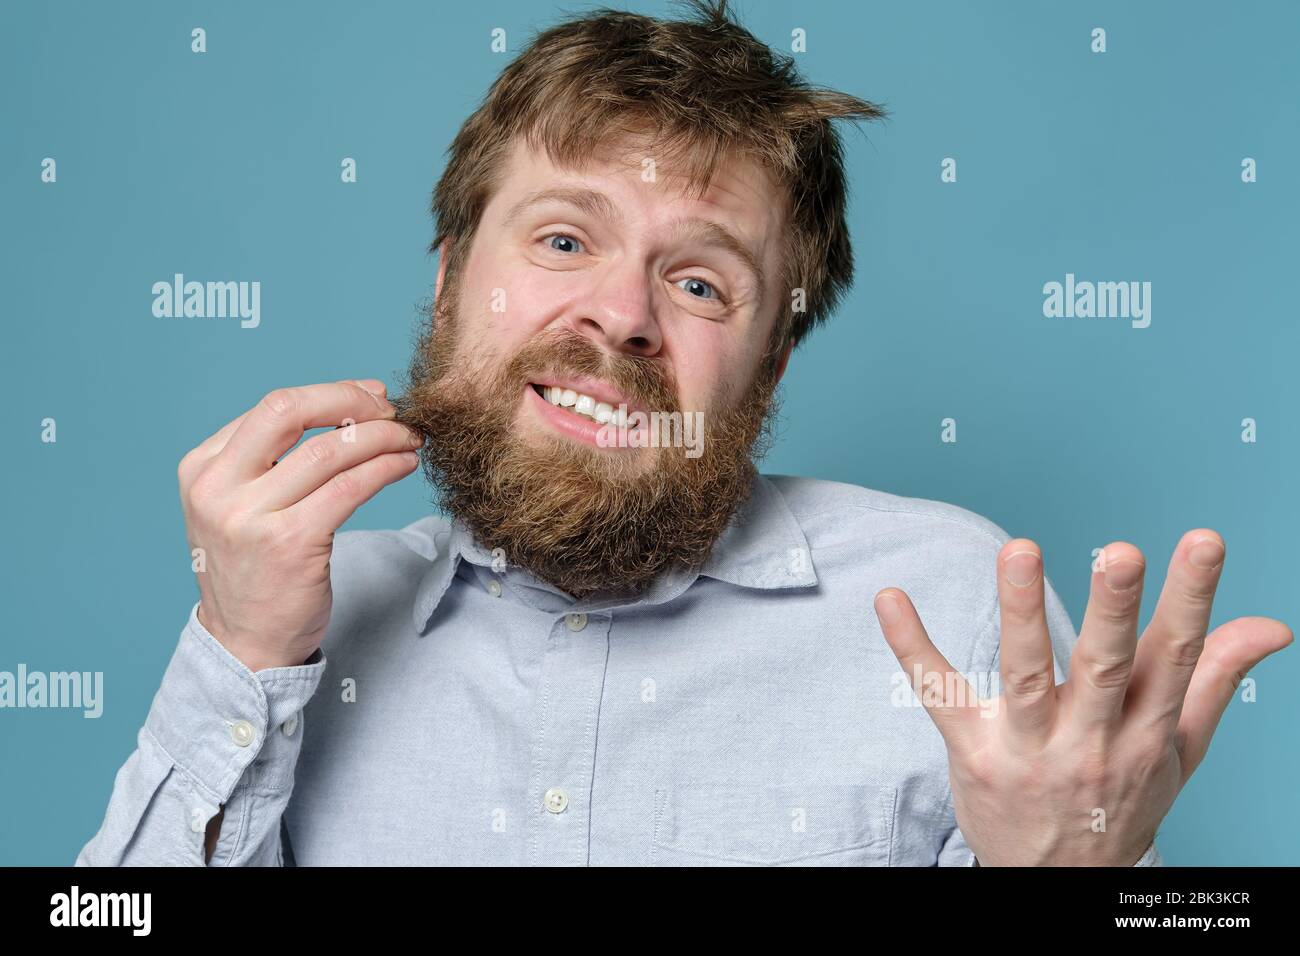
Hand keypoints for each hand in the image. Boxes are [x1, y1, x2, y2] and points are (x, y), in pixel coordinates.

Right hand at [178, 380, 423, 670]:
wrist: (244, 643)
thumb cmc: (254, 568)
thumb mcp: (239, 505)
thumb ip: (272, 459)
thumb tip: (349, 405)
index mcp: (201, 468)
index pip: (272, 407)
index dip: (332, 394)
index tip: (371, 396)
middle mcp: (217, 487)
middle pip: (289, 410)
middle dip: (351, 401)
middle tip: (393, 409)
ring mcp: (250, 517)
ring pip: (329, 450)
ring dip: (382, 437)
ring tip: (410, 439)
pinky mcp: (289, 544)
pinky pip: (349, 488)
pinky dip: (385, 469)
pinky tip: (404, 466)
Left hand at [874, 531, 1291, 865]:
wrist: (1058, 886)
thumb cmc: (1119, 802)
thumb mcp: (1178, 752)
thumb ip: (1213, 680)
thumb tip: (1269, 624)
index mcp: (1147, 733)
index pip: (1176, 658)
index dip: (1192, 599)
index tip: (1204, 541)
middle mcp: (1092, 741)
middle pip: (1105, 669)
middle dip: (1114, 610)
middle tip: (1121, 551)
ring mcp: (1029, 749)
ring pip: (1027, 677)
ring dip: (1022, 613)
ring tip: (1020, 552)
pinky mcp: (972, 752)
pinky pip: (939, 695)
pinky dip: (912, 646)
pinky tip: (890, 599)